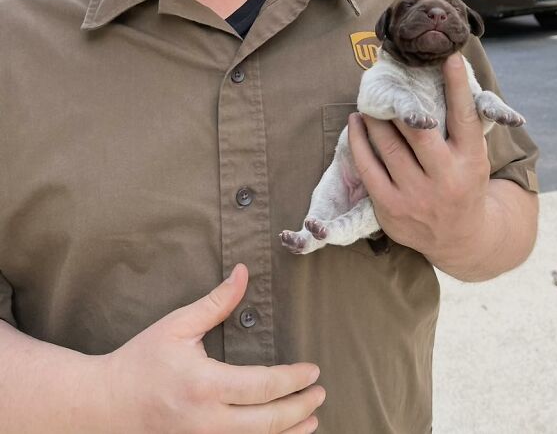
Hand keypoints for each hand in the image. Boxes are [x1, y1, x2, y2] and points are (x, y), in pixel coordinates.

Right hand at [99, 264, 324, 432]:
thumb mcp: (178, 325)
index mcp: (204, 384)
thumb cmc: (142, 360)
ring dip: (289, 433)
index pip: (261, 387)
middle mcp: (206, 420)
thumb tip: (243, 272)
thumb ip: (216, 302)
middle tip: (320, 393)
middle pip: (266, 423)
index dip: (292, 380)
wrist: (105, 404)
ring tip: (311, 420)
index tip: (312, 371)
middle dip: (299, 409)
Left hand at [348, 53, 490, 273]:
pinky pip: (367, 169)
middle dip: (400, 104)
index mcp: (471, 160)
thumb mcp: (476, 155)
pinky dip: (358, 143)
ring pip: (387, 147)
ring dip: (373, 120)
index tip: (448, 56)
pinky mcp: (391, 209)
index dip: (456, 85)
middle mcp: (446, 178)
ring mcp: (417, 196)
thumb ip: (464, 124)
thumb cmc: (466, 181)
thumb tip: (451, 74)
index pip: (464, 116)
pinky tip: (355, 125)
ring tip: (366, 102)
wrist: (461, 239)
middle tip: (386, 83)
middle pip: (418, 132)